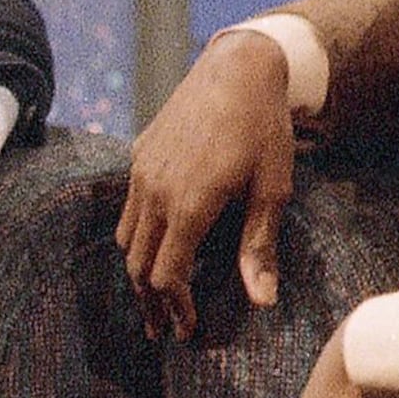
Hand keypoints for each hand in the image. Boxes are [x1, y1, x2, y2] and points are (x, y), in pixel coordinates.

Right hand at [119, 27, 296, 341]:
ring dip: (139, 274)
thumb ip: (259, 246)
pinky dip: (137, 240)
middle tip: (165, 329)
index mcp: (189, 204)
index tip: (188, 329)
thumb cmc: (264, 129)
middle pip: (138, 265)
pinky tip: (156, 247)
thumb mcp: (272, 189)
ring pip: (126, 240)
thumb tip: (261, 301)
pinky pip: (128, 211)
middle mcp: (155, 192)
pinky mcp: (138, 158)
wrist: (237, 68)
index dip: (176, 308)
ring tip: (156, 297)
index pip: (167, 275)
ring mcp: (141, 174)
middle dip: (151, 303)